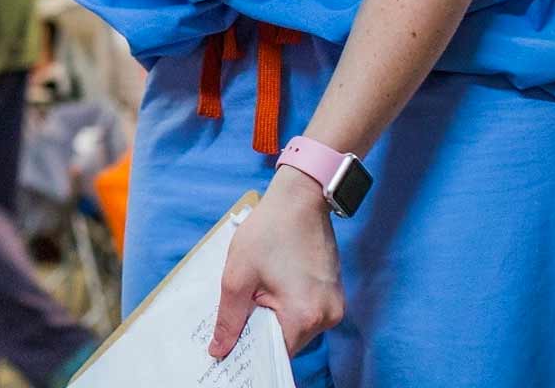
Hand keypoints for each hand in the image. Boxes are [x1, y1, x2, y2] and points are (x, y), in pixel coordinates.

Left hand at [210, 167, 344, 358]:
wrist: (300, 200)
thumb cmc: (269, 232)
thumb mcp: (238, 276)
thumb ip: (229, 319)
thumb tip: (219, 350)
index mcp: (304, 316)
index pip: (275, 354)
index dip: (250, 353)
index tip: (229, 353)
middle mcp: (327, 318)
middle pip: (287, 343)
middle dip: (260, 335)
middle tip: (235, 322)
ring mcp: (335, 306)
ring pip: (296, 329)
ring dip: (274, 320)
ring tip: (254, 298)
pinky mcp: (334, 295)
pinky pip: (307, 315)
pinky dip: (287, 309)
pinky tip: (270, 291)